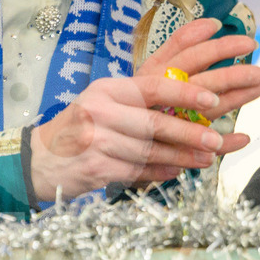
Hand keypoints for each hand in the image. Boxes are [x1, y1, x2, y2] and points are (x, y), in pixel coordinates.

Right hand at [29, 17, 259, 201]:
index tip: (211, 99)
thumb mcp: (103, 100)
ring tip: (206, 158)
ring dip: (182, 156)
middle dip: (189, 133)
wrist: (43, 157)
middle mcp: (99, 111)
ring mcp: (96, 141)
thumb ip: (138, 99)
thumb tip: (185, 99)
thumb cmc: (82, 125)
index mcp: (105, 89)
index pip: (151, 87)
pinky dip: (161, 171)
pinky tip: (176, 171)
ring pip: (150, 150)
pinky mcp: (97, 168)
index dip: (184, 93)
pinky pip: (139, 171)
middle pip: (154, 123)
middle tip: (216, 139)